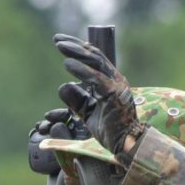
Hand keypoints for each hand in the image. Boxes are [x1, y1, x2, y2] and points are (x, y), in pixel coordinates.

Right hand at [28, 107, 86, 175]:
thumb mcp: (70, 164)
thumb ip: (64, 146)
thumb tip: (56, 126)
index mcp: (90, 144)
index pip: (80, 121)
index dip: (66, 115)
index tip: (53, 116)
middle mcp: (81, 143)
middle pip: (68, 122)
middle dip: (54, 119)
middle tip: (44, 122)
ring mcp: (69, 147)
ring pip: (58, 128)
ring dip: (46, 125)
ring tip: (39, 128)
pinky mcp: (59, 152)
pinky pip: (50, 138)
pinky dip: (41, 133)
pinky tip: (35, 131)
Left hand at [53, 33, 144, 160]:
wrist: (127, 145)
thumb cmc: (111, 131)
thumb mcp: (89, 114)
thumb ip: (78, 101)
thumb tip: (63, 86)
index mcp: (111, 82)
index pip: (94, 59)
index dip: (78, 49)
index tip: (61, 43)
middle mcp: (115, 80)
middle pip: (94, 55)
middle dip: (75, 46)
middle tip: (57, 39)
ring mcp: (116, 85)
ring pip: (95, 61)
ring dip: (77, 52)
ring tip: (60, 46)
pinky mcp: (114, 94)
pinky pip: (95, 78)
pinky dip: (81, 70)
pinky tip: (68, 64)